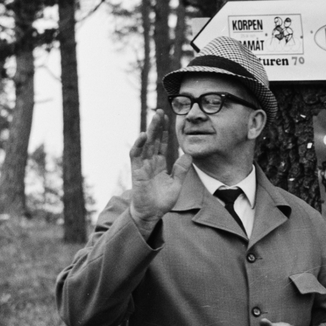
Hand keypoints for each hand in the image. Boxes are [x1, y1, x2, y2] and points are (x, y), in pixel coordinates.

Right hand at [130, 109, 191, 230]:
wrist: (151, 214)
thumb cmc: (162, 201)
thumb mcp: (176, 184)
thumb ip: (181, 170)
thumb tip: (189, 155)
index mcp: (160, 164)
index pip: (163, 144)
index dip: (166, 132)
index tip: (170, 120)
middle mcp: (150, 162)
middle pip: (154, 140)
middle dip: (157, 126)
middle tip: (161, 111)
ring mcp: (142, 165)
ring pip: (146, 143)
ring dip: (150, 130)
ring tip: (155, 117)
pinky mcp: (136, 171)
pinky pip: (136, 155)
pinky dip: (139, 144)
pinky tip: (144, 135)